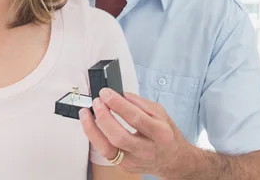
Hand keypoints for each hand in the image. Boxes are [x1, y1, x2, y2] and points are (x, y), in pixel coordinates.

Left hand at [79, 89, 194, 177]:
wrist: (173, 161)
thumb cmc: (166, 134)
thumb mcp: (160, 113)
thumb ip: (139, 103)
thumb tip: (119, 94)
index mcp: (160, 133)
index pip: (136, 118)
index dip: (118, 104)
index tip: (105, 93)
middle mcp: (147, 150)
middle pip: (120, 136)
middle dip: (104, 117)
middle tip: (96, 101)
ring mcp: (134, 161)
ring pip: (108, 149)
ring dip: (92, 129)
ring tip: (85, 113)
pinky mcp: (125, 166)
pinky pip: (105, 152)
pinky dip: (95, 137)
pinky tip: (90, 125)